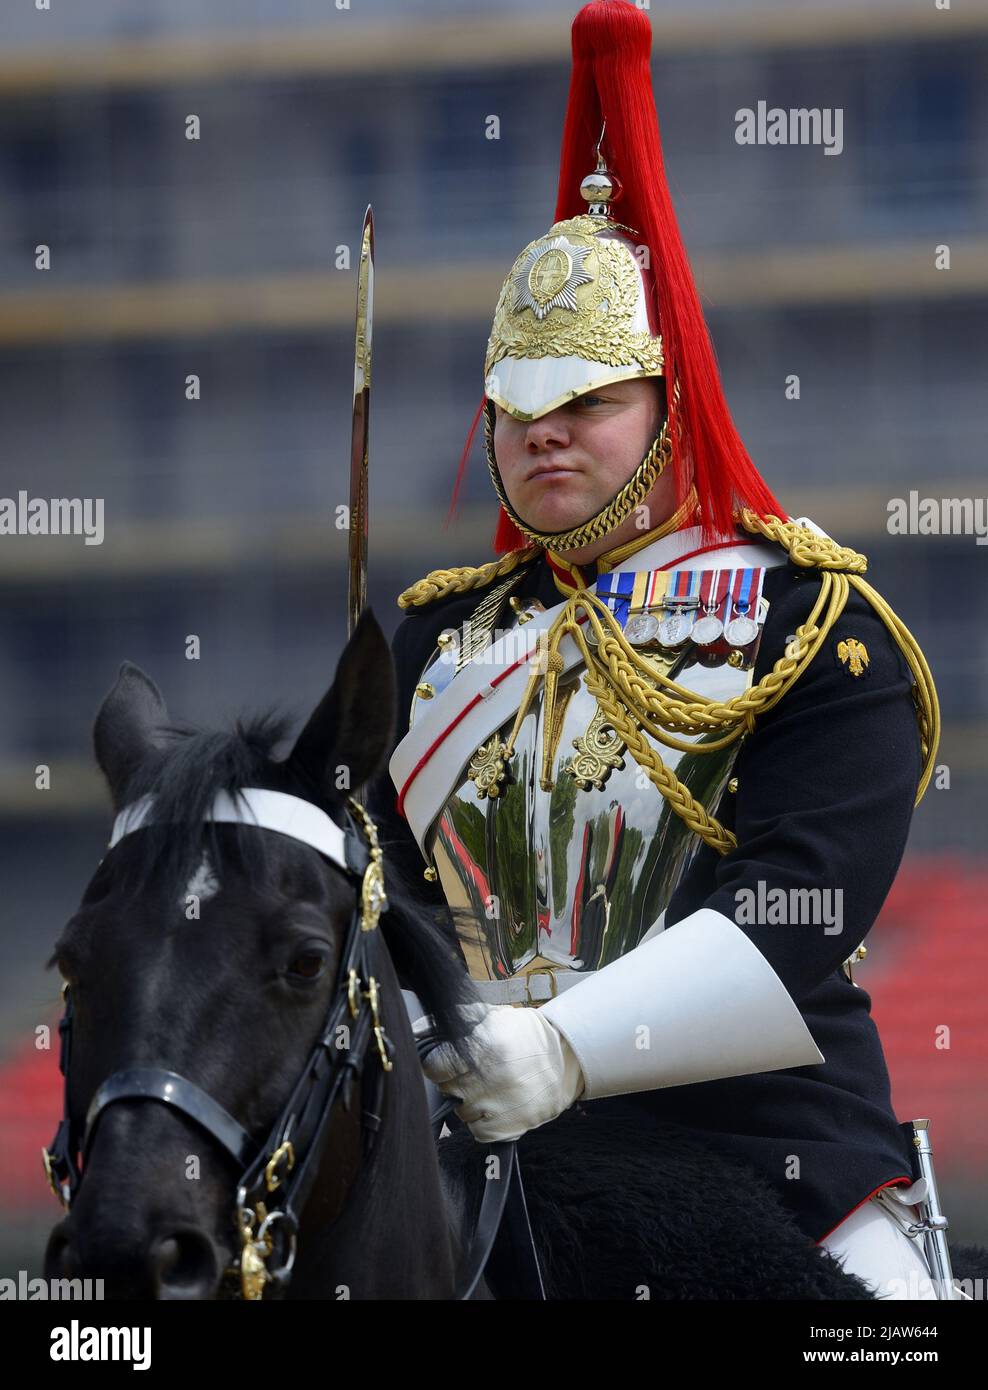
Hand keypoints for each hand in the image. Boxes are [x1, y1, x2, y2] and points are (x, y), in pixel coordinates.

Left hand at [414, 1002, 584, 1142]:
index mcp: (485, 1047)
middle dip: (455, 1081)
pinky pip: (478, 1131)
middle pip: (446, 1089)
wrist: (566, 1060)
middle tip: (473, 1072)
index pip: (434, 1067)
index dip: (437, 1064)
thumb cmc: (526, 1036)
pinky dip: (483, 1122)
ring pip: (460, 1112)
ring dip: (469, 1102)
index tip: (445, 1063)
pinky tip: (495, 1105)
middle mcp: (489, 1079)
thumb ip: (457, 1020)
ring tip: (488, 1087)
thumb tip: (420, 1029)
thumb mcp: (494, 1016)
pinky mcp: (509, 1128)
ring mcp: (499, 1106)